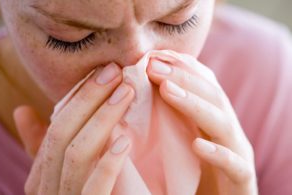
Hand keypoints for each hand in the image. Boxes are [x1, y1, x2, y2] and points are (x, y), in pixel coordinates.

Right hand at [13, 63, 134, 194]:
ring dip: (102, 120)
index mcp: (42, 173)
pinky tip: (125, 142)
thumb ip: (43, 146)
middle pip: (63, 133)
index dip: (78, 96)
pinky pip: (94, 190)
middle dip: (89, 99)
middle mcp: (47, 186)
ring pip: (76, 155)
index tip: (103, 71)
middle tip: (115, 72)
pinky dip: (107, 165)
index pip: (56, 125)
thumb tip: (23, 111)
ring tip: (126, 93)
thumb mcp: (60, 173)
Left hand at [147, 51, 257, 194]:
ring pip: (222, 123)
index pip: (202, 83)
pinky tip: (197, 145)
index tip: (152, 57)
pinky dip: (217, 153)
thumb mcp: (180, 138)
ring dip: (194, 104)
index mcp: (213, 117)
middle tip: (153, 66)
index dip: (180, 67)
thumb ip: (169, 115)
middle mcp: (227, 130)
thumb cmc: (194, 171)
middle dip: (183, 78)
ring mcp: (237, 153)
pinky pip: (234, 165)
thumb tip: (140, 89)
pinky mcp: (241, 180)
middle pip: (211, 96)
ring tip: (167, 90)